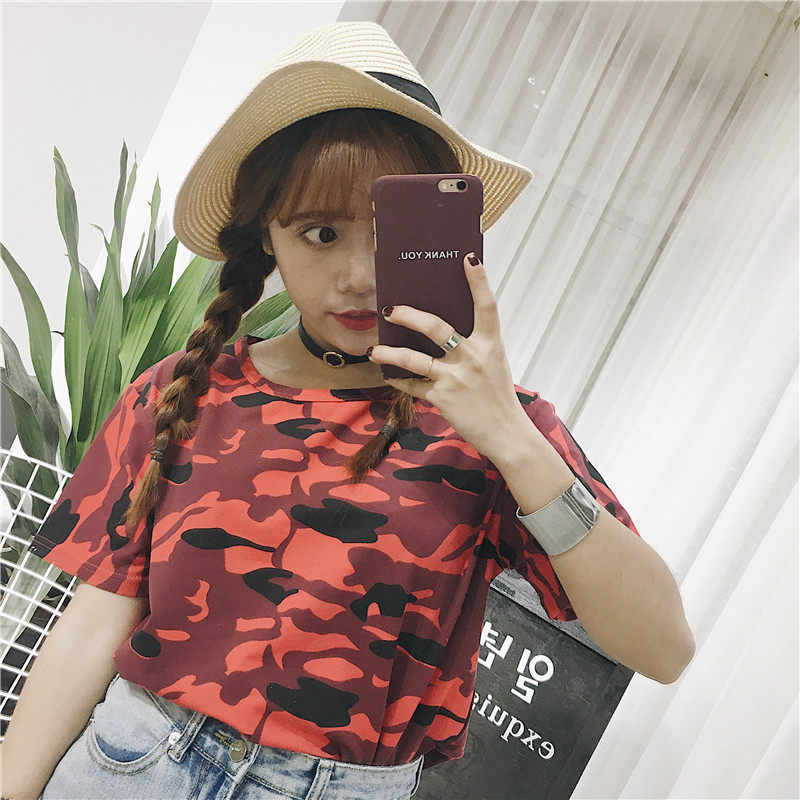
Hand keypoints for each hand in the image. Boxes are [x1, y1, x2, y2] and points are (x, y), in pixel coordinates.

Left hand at [367, 253, 528, 459]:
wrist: (506, 434)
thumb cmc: (496, 395)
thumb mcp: (492, 363)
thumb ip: (471, 344)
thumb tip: (437, 327)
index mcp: (490, 344)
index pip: (487, 306)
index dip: (479, 281)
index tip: (468, 258)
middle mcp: (473, 357)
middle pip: (436, 328)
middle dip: (409, 316)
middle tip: (390, 309)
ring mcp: (457, 378)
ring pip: (414, 360)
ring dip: (389, 353)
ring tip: (373, 350)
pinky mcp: (443, 398)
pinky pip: (414, 385)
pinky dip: (400, 380)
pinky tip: (388, 375)